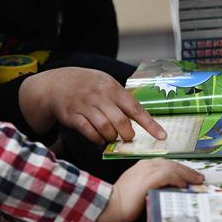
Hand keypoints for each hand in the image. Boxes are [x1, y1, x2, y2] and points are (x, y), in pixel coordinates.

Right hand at [19, 67, 166, 142]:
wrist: (59, 83)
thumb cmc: (90, 86)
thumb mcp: (107, 85)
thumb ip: (122, 101)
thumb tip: (140, 121)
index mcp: (114, 88)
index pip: (136, 108)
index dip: (150, 124)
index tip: (162, 136)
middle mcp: (101, 96)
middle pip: (121, 122)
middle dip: (127, 135)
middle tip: (128, 137)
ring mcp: (86, 106)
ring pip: (105, 128)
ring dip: (111, 137)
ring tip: (112, 137)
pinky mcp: (73, 116)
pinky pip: (89, 132)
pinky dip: (97, 139)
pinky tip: (99, 138)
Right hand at [95, 159, 203, 221]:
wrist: (110, 205)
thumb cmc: (123, 202)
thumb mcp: (140, 190)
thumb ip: (153, 186)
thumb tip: (169, 190)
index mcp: (143, 166)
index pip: (166, 164)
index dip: (180, 169)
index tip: (189, 175)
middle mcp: (146, 164)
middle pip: (172, 163)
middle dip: (186, 170)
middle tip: (198, 177)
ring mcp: (147, 169)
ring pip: (172, 167)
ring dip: (186, 174)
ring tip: (197, 180)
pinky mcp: (149, 178)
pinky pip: (169, 175)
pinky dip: (178, 179)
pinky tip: (185, 184)